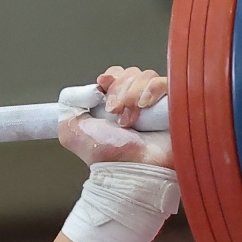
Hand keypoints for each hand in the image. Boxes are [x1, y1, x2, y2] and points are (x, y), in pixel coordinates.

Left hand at [58, 65, 172, 168]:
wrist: (132, 168)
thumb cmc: (107, 157)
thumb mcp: (72, 132)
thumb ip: (69, 106)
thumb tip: (81, 90)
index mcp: (113, 104)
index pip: (114, 74)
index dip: (109, 79)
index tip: (102, 91)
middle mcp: (134, 102)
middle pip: (129, 73)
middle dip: (119, 91)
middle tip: (115, 113)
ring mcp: (154, 103)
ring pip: (146, 76)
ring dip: (133, 95)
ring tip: (130, 120)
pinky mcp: (172, 104)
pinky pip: (164, 83)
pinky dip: (152, 90)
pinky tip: (145, 106)